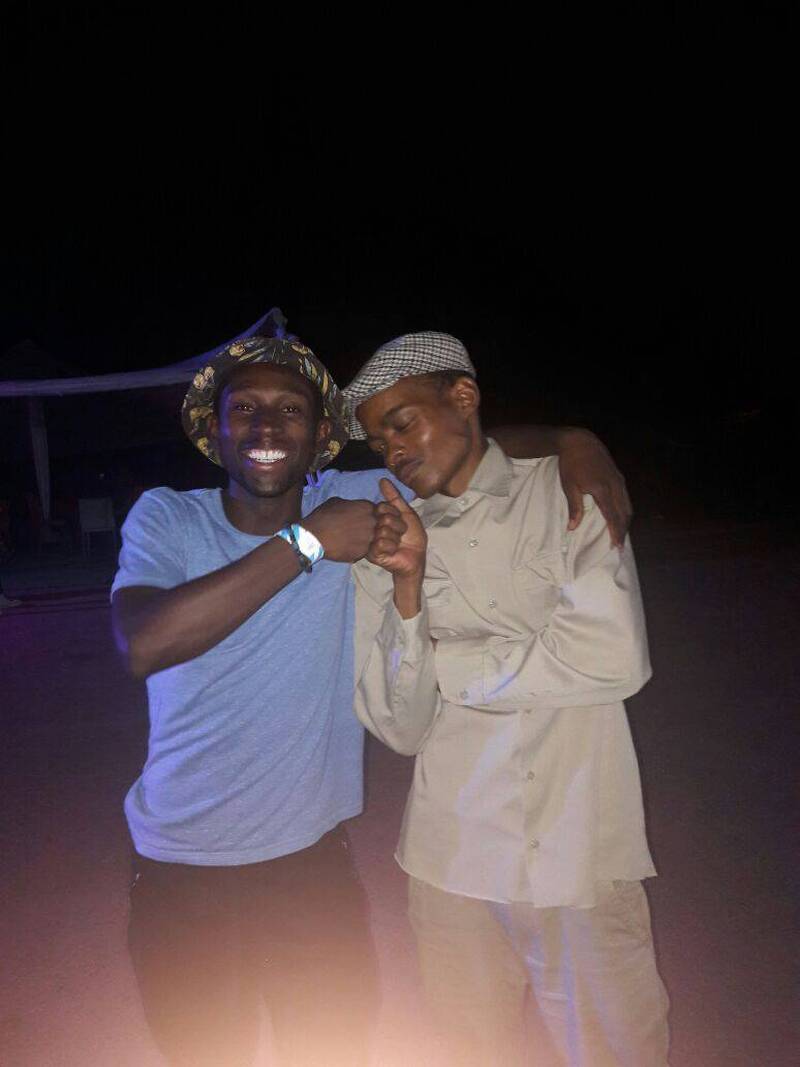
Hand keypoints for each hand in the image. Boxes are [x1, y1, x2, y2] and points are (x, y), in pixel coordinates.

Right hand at [304, 497, 376, 562]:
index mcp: (367, 507)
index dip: (368, 515)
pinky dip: (357, 550)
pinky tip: (346, 547)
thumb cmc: (322, 516)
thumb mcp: (336, 502)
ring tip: (349, 540)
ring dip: (363, 539)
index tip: (360, 518)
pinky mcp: (363, 552)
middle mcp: (372, 522)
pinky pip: (364, 550)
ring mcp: (369, 538)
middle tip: (355, 530)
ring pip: (371, 539)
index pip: (377, 510)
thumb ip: (350, 504)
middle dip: (368, 527)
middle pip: (376, 525)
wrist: (313, 537)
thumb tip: (352, 506)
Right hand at [367, 479, 426, 578]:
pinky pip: (380, 543)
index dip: (396, 514)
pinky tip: (392, 551)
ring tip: (397, 544)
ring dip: (395, 538)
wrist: (415, 558)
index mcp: (378, 517)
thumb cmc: (412, 537)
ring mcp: (370, 541)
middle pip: (384, 518)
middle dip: (398, 526)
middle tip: (400, 535)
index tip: (401, 521)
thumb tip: (382, 479)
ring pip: (383, 531)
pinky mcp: (371, 553)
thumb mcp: (406, 513)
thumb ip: (394, 497)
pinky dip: (391, 547)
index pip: (382, 506)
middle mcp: (372, 527)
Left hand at [558, 429, 631, 546]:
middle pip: (625, 513)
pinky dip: (625, 510)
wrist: (580, 441)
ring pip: (628, 505)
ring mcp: (619, 480)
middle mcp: (615, 486)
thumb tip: (572, 528)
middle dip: (623, 530)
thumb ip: (574, 508)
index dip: (616, 533)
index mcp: (602, 490)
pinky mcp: (619, 476)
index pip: (613, 517)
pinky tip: (620, 516)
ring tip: (621, 534)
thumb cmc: (571, 464)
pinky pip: (626, 497)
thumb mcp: (569, 486)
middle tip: (620, 545)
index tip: (616, 546)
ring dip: (626, 521)